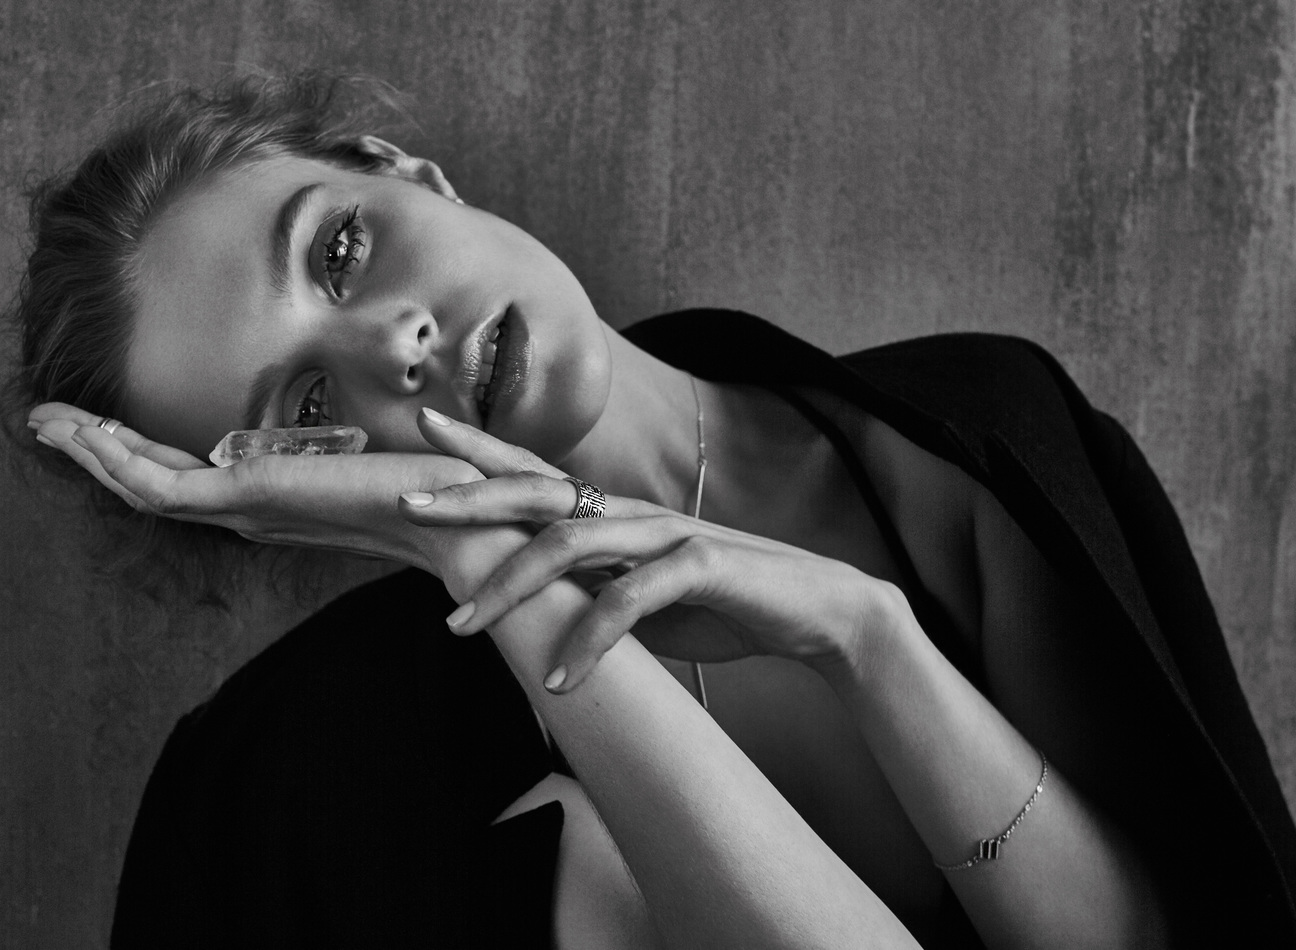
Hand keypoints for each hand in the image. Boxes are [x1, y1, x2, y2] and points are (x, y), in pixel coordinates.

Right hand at [28, 402, 494, 571]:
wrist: (468, 522)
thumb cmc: (437, 491)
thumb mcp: (382, 460)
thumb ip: (359, 452)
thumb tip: (373, 434)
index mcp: (275, 499)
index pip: (187, 476)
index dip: (136, 451)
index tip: (97, 422)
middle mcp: (252, 509)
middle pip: (151, 482)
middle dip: (95, 450)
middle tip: (43, 419)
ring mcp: (248, 509)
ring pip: (143, 486)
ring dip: (91, 452)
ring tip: (45, 420)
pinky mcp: (253, 500)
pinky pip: (161, 487)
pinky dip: (117, 461)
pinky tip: (87, 434)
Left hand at [398, 415, 902, 692]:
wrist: (814, 610)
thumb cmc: (721, 603)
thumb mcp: (640, 596)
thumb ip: (587, 588)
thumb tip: (528, 606)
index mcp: (616, 513)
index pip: (536, 471)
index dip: (481, 447)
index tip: (424, 423)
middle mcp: (633, 512)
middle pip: (538, 490)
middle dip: (470, 494)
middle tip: (408, 504)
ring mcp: (667, 533)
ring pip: (571, 541)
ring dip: (510, 585)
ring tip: (459, 627)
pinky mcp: (701, 566)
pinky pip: (630, 598)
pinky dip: (589, 640)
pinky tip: (558, 681)